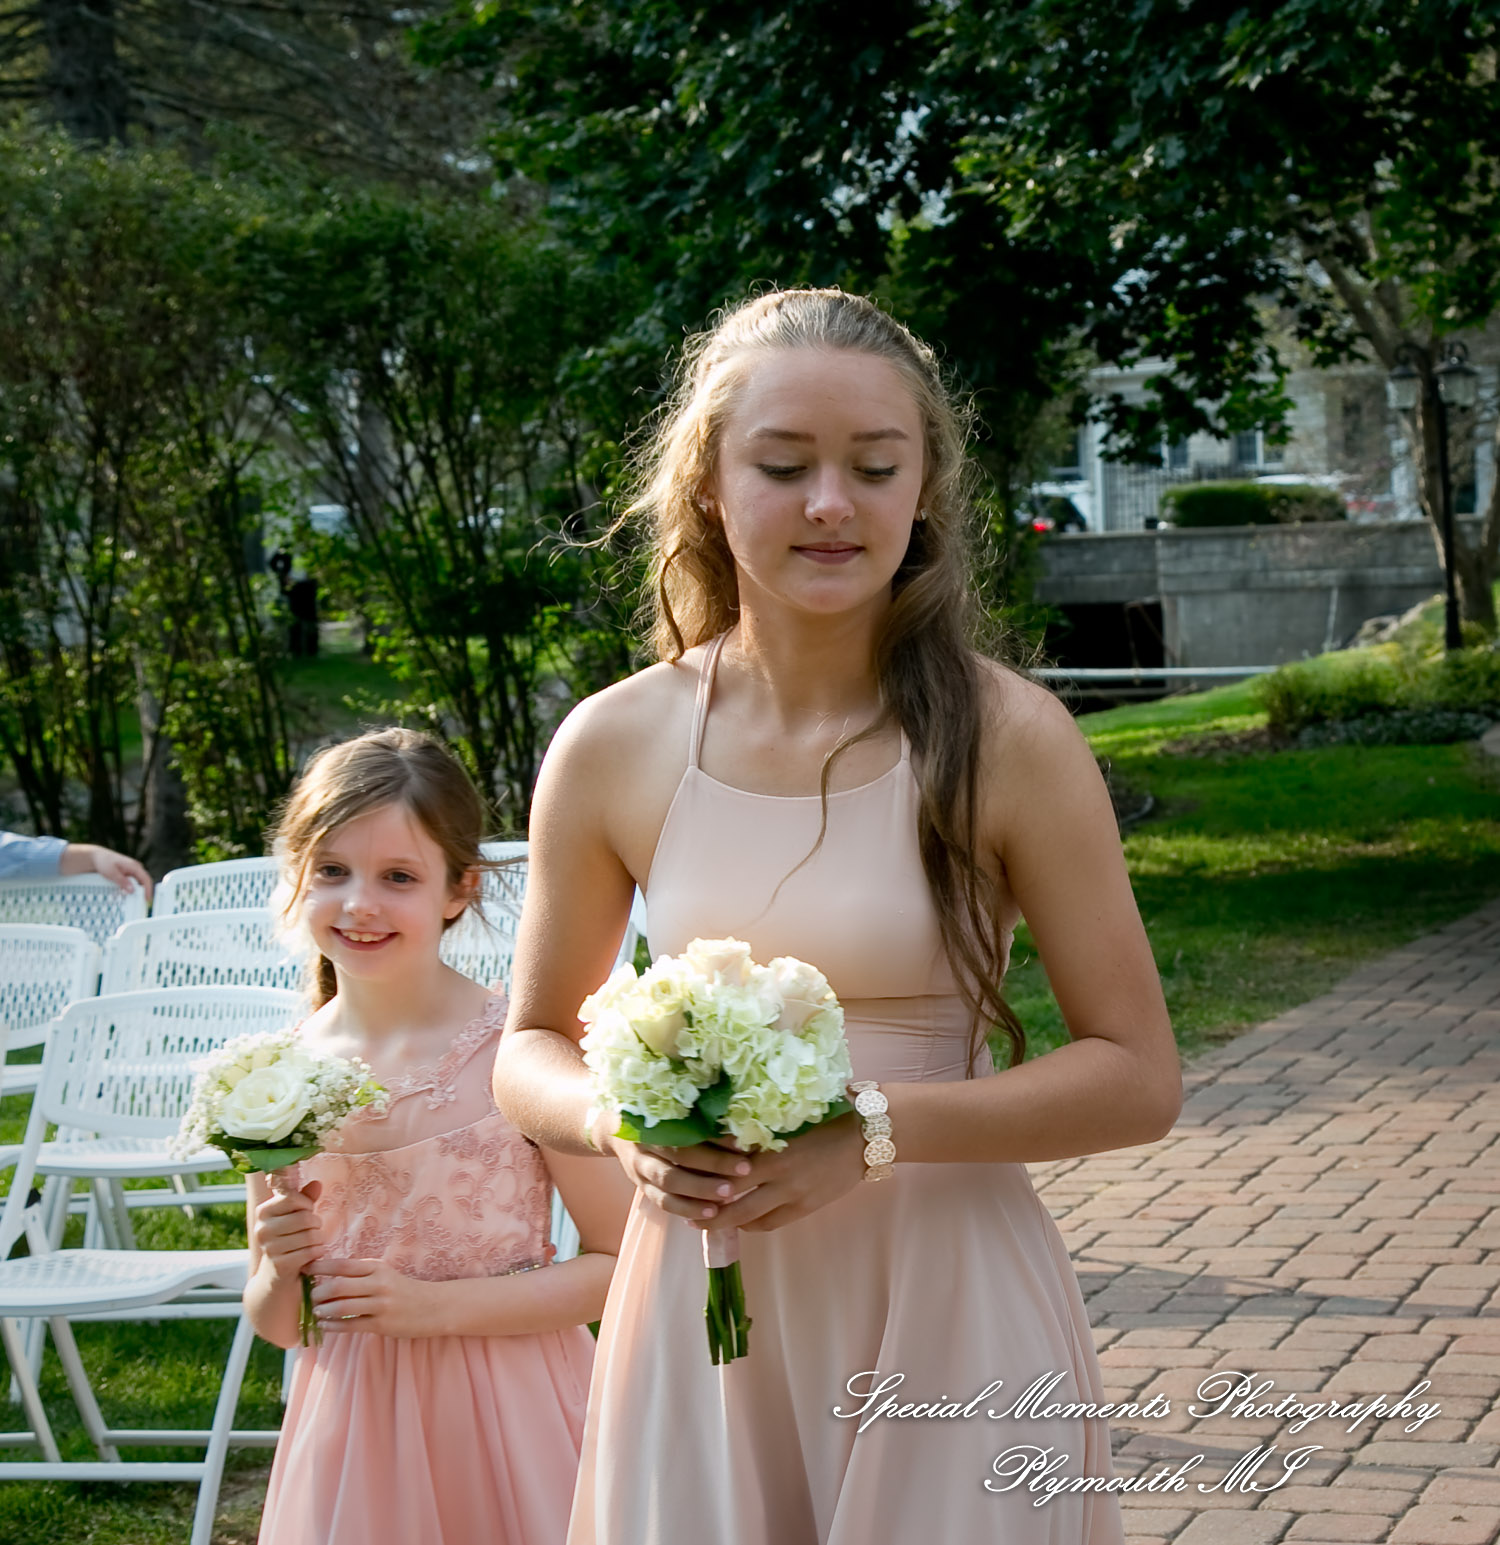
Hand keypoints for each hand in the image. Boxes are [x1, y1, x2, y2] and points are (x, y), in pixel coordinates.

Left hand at [66, 842, 153, 900]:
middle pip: (143, 882)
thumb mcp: (112, 873)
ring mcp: (132, 870)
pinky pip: (131, 881)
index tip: (146, 899)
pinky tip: (122, 893)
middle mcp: (135, 868)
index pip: (146, 879)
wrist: (96, 856)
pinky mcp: (127, 873)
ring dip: (134, 890)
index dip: (148, 890)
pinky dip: (128, 888)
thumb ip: (122, 882)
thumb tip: (132, 890)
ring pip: (137, 882)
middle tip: (137, 902)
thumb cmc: (104, 862)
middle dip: (141, 892)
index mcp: (134, 866)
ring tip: (127, 898)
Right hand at [251, 1179, 323, 1280]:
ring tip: (316, 1240)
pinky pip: (309, 1252)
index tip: (307, 1210)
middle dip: (316, 1222)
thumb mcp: (295, 1214)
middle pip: (304, 1217)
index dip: (306, 1203)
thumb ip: (305, 1198)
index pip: (292, 1197)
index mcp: (263, 1212)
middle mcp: (262, 1229)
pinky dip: (318, 1251)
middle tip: (315, 1228)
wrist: (277, 1273)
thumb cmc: (290, 1236)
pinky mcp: (280, 1265)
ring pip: (309, 1236)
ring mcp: (269, 1248)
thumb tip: (317, 1184)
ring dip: (319, 1238)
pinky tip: (315, 1252)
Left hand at [309, 1258, 431, 1337]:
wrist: (433, 1306)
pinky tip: (325, 1326)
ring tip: (315, 1312)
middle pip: (338, 1286)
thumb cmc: (403, 1290)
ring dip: (323, 1311)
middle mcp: (378, 1283)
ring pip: (342, 1307)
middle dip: (318, 1292)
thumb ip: (360, 1275)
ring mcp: (380, 1304)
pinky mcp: (382, 1324)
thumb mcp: (385, 1274)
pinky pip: (351, 1325)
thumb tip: (328, 1277)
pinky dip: (333, 1326)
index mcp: (377, 1268)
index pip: (343, 1265)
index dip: (320, 1266)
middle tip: (309, 1296)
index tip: (304, 1268)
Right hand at [600, 1121, 754, 1224]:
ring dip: (701, 1191)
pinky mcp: (643, 1188)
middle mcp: (646, 1144)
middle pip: (680, 1156)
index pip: (688, 1129)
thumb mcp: (673, 1111)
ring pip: (670, 1183)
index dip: (716, 1137)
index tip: (744, 1143)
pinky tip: (710, 1214)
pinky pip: (664, 1203)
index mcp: (656, 1119)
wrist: (616, 1131)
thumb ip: (701, 1118)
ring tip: (728, 1198)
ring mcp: (641, 1169)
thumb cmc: (658, 1118)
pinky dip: (688, 1209)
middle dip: (714, 1164)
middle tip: (744, 1170)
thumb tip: (742, 1122)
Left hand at [603, 1113, 866, 1233]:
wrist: (867, 1137)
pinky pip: (771, 1223)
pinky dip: (752, 1225)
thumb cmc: (829, 1116)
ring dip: (725, 1221)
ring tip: (705, 1223)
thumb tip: (728, 1124)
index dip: (703, 1167)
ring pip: (749, 1216)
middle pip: (732, 1197)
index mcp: (772, 1146)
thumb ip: (761, 1126)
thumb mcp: (791, 1116)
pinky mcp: (805, 1207)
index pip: (727, 1161)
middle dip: (706, 1207)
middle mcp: (778, 1174)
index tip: (683, 1166)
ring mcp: (793, 1194)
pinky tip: (741, 1224)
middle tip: (685, 1209)